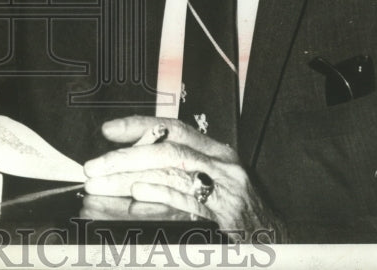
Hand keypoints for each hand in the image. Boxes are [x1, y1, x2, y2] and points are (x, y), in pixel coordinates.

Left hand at [83, 116, 287, 242]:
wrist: (281, 250)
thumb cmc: (243, 222)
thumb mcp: (216, 188)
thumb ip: (181, 175)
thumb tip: (133, 172)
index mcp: (220, 155)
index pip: (174, 129)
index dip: (139, 126)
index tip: (108, 130)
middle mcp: (224, 168)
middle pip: (166, 150)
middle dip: (125, 157)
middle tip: (94, 167)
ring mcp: (227, 194)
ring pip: (171, 172)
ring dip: (130, 177)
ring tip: (102, 183)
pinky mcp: (226, 220)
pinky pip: (188, 201)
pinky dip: (161, 195)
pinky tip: (138, 194)